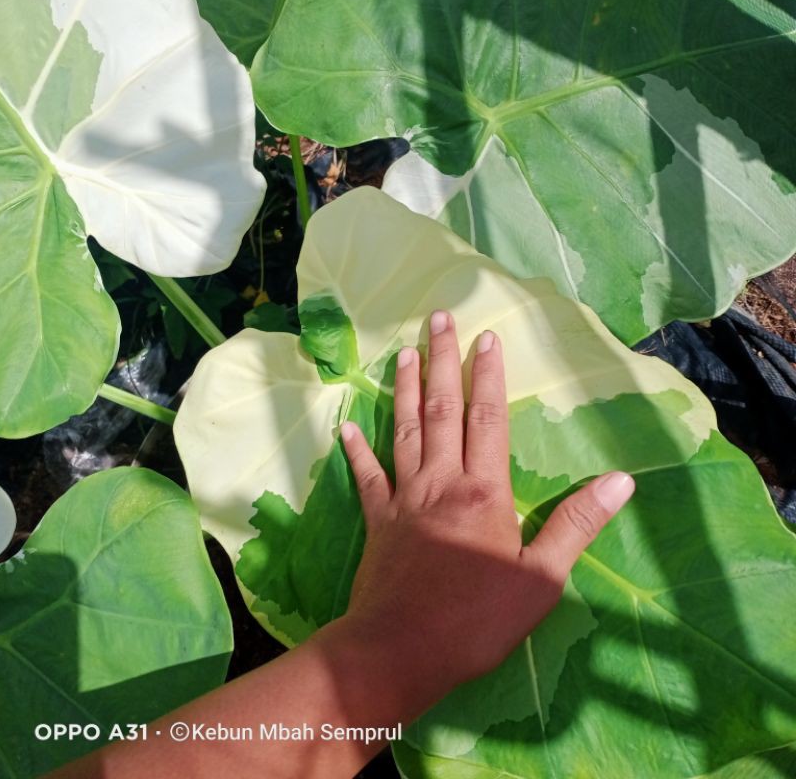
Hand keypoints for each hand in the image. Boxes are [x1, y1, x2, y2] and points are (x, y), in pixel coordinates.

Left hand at [340, 310, 634, 690]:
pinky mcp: (378, 520)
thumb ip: (576, 524)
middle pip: (442, 409)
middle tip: (436, 319)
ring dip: (403, 389)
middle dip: (441, 361)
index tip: (484, 337)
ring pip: (405, 430)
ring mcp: (404, 498)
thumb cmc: (477, 619)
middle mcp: (441, 481)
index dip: (487, 375)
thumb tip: (621, 479)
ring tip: (401, 352)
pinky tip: (348, 425)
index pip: (488, 418)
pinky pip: (367, 476)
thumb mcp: (542, 579)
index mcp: (484, 490)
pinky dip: (358, 450)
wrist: (402, 649)